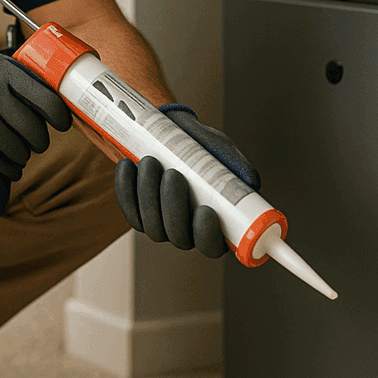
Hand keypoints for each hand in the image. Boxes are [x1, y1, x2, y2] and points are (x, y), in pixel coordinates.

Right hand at [0, 48, 71, 182]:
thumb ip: (14, 82)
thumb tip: (59, 106)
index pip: (45, 96)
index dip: (59, 115)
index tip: (61, 124)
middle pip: (35, 128)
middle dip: (36, 142)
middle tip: (30, 144)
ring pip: (20, 151)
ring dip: (18, 159)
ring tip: (7, 153)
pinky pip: (2, 166)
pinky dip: (5, 171)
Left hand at [114, 107, 258, 257]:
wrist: (167, 132)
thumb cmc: (200, 146)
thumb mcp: (220, 150)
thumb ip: (234, 165)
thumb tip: (250, 182)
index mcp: (215, 225)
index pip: (212, 246)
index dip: (208, 236)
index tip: (206, 210)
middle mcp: (187, 231)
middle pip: (178, 236)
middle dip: (173, 206)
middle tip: (173, 174)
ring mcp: (160, 225)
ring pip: (151, 225)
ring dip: (148, 194)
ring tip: (150, 162)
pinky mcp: (138, 213)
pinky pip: (130, 210)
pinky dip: (126, 189)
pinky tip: (128, 166)